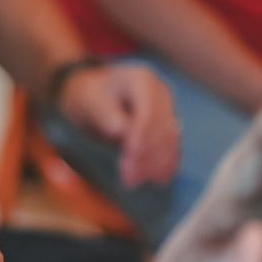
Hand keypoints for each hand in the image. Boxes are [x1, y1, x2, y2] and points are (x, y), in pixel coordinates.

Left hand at [57, 63, 180, 186]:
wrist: (96, 95)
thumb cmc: (90, 96)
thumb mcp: (88, 100)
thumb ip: (103, 112)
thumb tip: (120, 130)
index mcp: (142, 79)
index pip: (148, 110)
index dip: (142, 136)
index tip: (129, 156)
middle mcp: (160, 92)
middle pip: (161, 127)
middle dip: (147, 155)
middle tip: (129, 179)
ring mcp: (167, 109)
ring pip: (170, 139)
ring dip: (156, 164)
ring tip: (136, 182)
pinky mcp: (168, 126)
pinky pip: (172, 147)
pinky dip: (165, 164)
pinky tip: (157, 180)